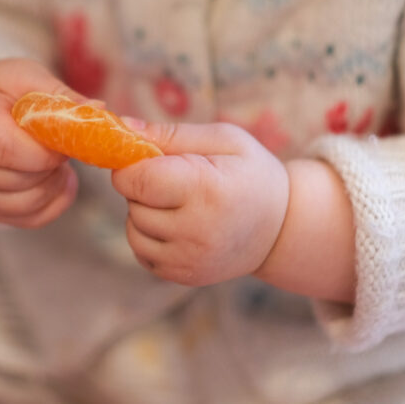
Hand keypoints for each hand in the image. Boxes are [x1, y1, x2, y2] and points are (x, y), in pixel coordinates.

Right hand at [0, 58, 80, 227]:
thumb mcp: (25, 77)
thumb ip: (59, 96)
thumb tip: (98, 110)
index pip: (7, 149)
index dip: (45, 150)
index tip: (64, 138)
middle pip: (19, 181)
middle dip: (52, 165)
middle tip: (62, 144)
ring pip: (27, 205)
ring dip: (55, 184)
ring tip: (57, 158)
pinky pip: (30, 219)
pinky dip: (54, 202)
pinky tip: (57, 178)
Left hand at [111, 121, 289, 285]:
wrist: (281, 228)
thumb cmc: (250, 173)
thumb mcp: (223, 140)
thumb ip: (170, 133)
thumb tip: (123, 127)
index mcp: (206, 189)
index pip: (137, 180)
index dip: (131, 166)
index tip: (146, 158)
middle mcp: (196, 231)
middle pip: (133, 204)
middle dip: (142, 187)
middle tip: (173, 179)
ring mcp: (189, 259)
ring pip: (133, 230)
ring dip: (143, 213)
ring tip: (176, 202)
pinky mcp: (184, 276)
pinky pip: (142, 252)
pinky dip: (150, 236)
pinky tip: (177, 224)